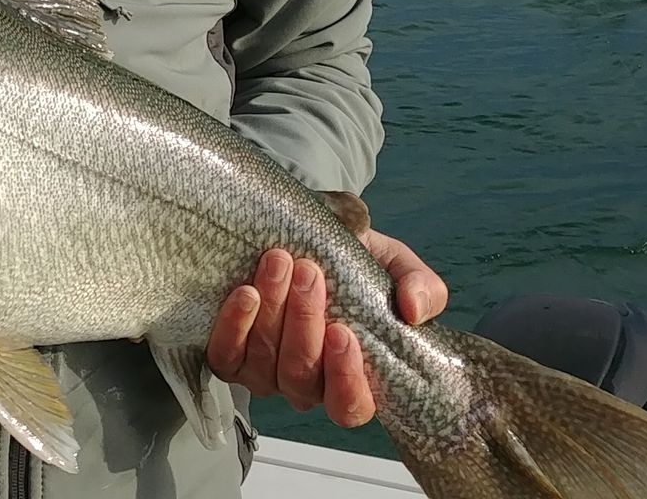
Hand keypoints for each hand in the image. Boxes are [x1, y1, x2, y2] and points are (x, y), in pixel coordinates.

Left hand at [206, 230, 447, 427]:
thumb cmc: (353, 264)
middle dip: (304, 322)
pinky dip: (233, 326)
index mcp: (350, 376)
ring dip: (271, 312)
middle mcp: (304, 383)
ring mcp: (264, 371)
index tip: (343, 331)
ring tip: (278, 264)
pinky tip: (245, 293)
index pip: (350, 406)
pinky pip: (224, 356)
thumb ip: (421, 288)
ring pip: (263, 364)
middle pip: (300, 377)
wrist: (303, 239)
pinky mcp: (229, 354)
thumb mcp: (396, 266)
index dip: (346, 379)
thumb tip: (414, 311)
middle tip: (308, 273)